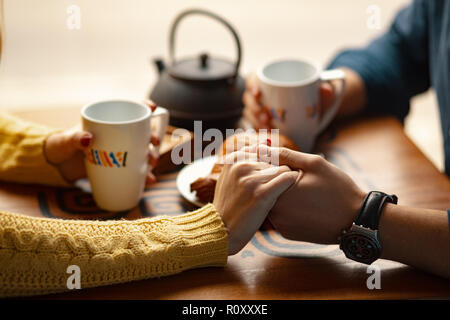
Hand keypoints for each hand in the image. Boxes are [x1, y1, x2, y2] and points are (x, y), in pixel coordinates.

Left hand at [44, 101, 160, 184]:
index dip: (144, 107)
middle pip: (142, 132)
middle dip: (153, 136)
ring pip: (142, 151)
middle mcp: (118, 135)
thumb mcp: (66, 141)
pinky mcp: (118, 167)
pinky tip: (149, 180)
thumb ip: (75, 138)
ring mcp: (120, 151)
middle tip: (154, 142)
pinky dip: (144, 175)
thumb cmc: (61, 146)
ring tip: (152, 164)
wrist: (57, 166)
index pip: (129, 109)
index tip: (152, 107)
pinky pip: (135, 170)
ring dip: (151, 156)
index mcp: (108, 122)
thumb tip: (89, 138)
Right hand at [213, 150, 298, 254]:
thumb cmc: (229, 206)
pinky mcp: (262, 194)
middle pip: (276, 160)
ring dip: (286, 181)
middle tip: (277, 189)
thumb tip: (265, 141)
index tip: (272, 177)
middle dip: (279, 173)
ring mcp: (251, 180)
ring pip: (284, 169)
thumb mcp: (229, 177)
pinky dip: (292, 185)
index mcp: (234, 160)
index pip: (265, 150)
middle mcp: (242, 166)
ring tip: (281, 194)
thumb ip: (244, 159)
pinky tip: (290, 195)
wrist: (221, 231)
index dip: (272, 164)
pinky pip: (288, 179)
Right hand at [242, 73, 335, 128]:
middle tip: (265, 117)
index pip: (253, 77)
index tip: (258, 93)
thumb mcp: (321, 92)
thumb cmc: (315, 96)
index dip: (251, 84)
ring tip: (267, 127)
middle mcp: (262, 93)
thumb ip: (325, 89)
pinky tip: (266, 134)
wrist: (316, 112)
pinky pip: (254, 124)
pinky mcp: (262, 122)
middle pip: (248, 97)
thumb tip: (326, 89)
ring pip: (249, 112)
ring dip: (255, 120)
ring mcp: (260, 108)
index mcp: (270, 80)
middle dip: (253, 108)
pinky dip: (258, 130)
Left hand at [256, 145, 365, 243]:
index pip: (264, 173)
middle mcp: (275, 213)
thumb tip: (259, 148)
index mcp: (279, 193)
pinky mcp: (287, 233)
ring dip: (283, 195)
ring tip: (308, 194)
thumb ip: (284, 155)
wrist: (356, 220)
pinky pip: (281, 216)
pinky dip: (289, 209)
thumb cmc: (337, 188)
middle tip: (305, 183)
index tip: (298, 170)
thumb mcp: (313, 164)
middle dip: (280, 181)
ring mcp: (280, 225)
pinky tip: (307, 206)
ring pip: (273, 203)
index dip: (279, 166)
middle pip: (268, 189)